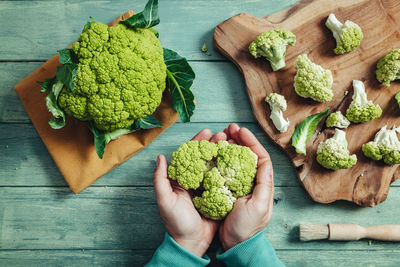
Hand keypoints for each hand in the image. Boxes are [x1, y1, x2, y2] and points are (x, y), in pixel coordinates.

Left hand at [153, 129, 227, 255]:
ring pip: (215, 166)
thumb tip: (160, 157)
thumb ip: (160, 179)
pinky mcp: (218, 195)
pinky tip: (237, 161)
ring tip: (232, 143)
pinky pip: (224, 179)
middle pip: (205, 157)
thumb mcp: (165, 200)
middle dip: (213, 144)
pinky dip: (230, 169)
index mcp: (181, 179)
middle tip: (223, 134)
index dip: (197, 142)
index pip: (189, 155)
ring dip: (223, 154)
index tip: (207, 131)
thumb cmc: (176, 222)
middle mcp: (195, 181)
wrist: (191, 242)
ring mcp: (207, 187)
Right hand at [219, 123, 274, 250]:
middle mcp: (251, 181)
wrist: (234, 243)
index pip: (259, 156)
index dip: (251, 141)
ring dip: (229, 146)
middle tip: (229, 128)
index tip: (241, 131)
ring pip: (235, 160)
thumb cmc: (248, 227)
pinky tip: (213, 153)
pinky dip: (219, 159)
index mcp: (262, 183)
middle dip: (239, 139)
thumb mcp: (259, 205)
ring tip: (221, 136)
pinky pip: (223, 170)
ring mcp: (238, 185)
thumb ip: (264, 183)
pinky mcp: (226, 189)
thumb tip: (265, 161)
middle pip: (247, 155)